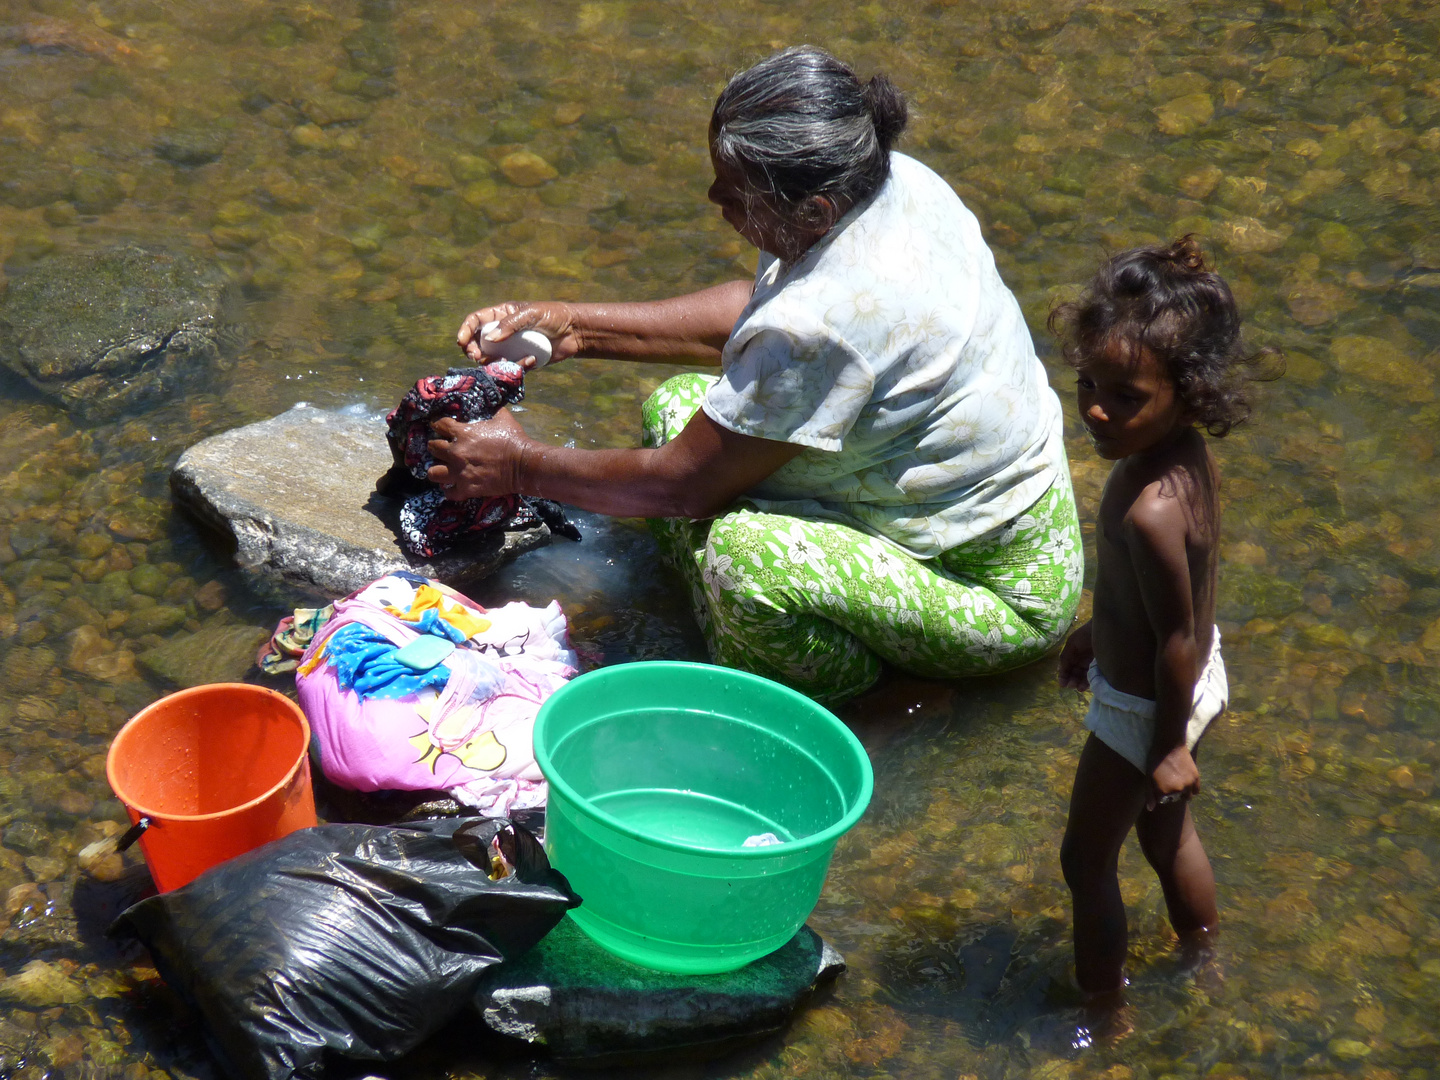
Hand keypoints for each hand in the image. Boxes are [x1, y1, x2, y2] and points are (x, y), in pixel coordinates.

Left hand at [426, 412, 531, 499]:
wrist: (523, 465)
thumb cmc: (513, 439)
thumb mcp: (503, 418)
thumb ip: (492, 411)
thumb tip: (492, 405)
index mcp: (462, 433)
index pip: (439, 425)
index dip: (440, 426)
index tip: (442, 428)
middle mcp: (456, 452)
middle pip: (432, 448)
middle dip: (436, 447)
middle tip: (442, 449)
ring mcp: (459, 472)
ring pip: (433, 472)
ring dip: (437, 470)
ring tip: (444, 469)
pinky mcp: (467, 488)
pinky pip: (449, 492)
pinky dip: (450, 490)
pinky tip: (454, 486)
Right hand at [456, 301, 581, 367]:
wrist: (574, 332)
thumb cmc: (553, 316)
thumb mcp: (530, 315)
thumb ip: (509, 325)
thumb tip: (487, 339)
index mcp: (501, 315)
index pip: (476, 321)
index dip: (465, 330)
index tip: (460, 341)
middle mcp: (503, 332)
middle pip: (478, 343)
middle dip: (472, 350)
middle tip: (476, 356)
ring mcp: (511, 348)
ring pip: (491, 359)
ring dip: (491, 362)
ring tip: (500, 362)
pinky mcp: (521, 361)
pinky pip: (511, 368)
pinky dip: (517, 366)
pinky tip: (531, 360)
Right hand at [1057, 620, 1093, 690]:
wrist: (1104, 629)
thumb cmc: (1086, 634)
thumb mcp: (1072, 644)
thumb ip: (1065, 657)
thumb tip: (1060, 671)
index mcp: (1073, 655)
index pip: (1066, 668)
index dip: (1063, 676)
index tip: (1062, 684)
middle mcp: (1081, 661)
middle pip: (1075, 674)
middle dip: (1072, 681)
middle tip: (1072, 685)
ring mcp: (1091, 664)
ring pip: (1084, 677)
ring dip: (1080, 683)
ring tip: (1079, 687)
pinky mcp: (1100, 667)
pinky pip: (1093, 676)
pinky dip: (1089, 682)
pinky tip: (1086, 685)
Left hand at [1147, 745, 1199, 810]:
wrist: (1169, 744)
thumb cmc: (1155, 760)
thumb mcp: (1148, 777)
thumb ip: (1150, 794)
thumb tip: (1151, 809)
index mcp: (1164, 791)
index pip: (1163, 801)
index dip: (1159, 794)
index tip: (1158, 785)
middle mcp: (1178, 790)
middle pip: (1175, 799)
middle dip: (1171, 794)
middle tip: (1167, 782)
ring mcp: (1188, 784)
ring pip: (1187, 797)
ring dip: (1182, 793)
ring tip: (1176, 782)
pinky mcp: (1196, 778)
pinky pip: (1196, 791)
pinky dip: (1191, 790)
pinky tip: (1185, 783)